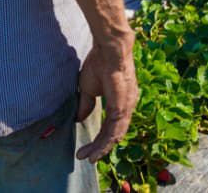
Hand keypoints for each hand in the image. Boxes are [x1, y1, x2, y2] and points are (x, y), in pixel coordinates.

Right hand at [75, 43, 138, 161]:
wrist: (109, 49)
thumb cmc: (100, 63)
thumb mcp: (89, 88)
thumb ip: (86, 104)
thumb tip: (79, 119)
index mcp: (121, 102)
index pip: (111, 127)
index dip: (100, 140)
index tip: (86, 150)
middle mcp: (127, 106)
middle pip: (114, 134)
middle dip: (100, 148)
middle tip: (86, 157)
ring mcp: (127, 107)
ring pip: (115, 135)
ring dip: (101, 149)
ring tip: (89, 158)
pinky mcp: (122, 106)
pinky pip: (114, 130)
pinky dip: (104, 143)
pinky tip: (96, 151)